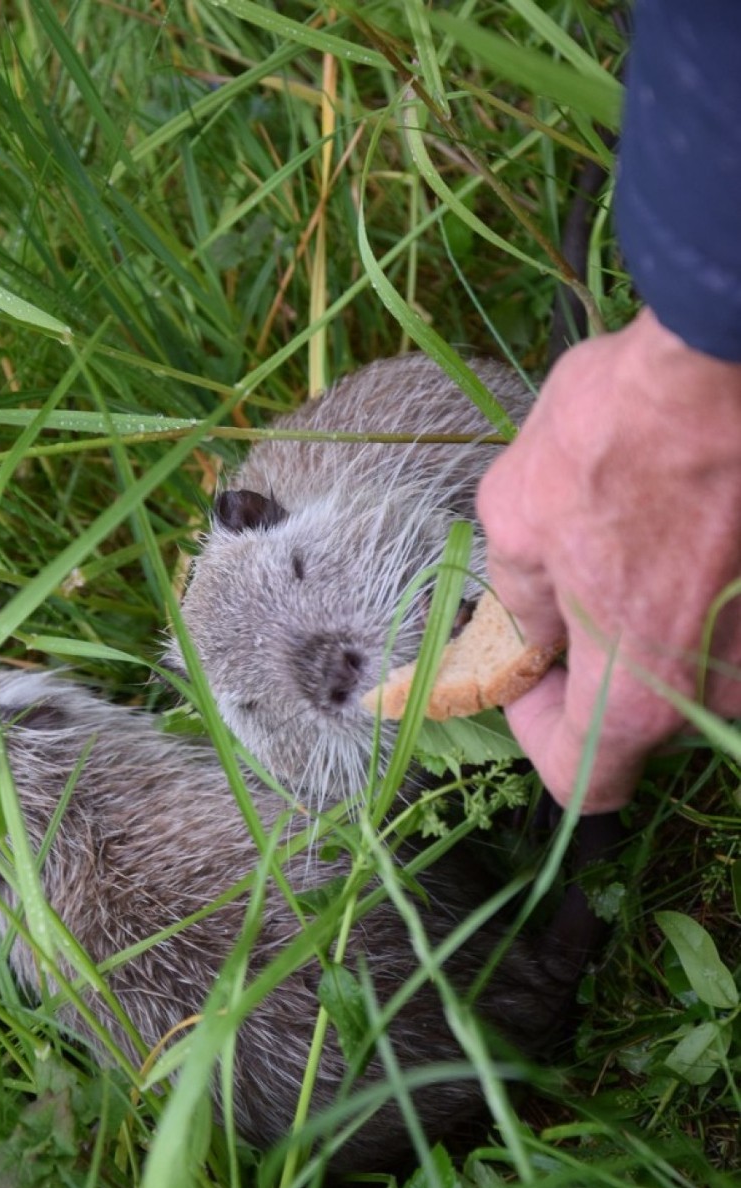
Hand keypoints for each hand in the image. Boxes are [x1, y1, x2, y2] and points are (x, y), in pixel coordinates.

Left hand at [476, 308, 740, 811]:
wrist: (724, 359)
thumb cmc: (615, 437)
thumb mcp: (518, 520)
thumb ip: (520, 607)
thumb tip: (534, 638)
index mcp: (640, 695)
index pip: (582, 778)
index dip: (536, 730)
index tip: (524, 670)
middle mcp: (722, 694)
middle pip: (640, 722)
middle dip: (595, 670)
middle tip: (565, 593)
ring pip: (691, 669)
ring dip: (650, 626)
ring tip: (626, 541)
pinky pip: (731, 623)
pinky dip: (699, 593)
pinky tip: (674, 526)